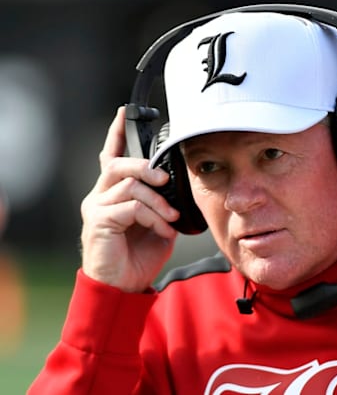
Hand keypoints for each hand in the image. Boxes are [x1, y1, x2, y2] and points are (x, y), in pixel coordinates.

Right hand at [79, 107, 178, 292]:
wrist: (123, 286)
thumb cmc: (139, 255)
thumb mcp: (158, 223)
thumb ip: (162, 202)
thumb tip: (177, 187)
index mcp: (113, 193)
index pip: (111, 156)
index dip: (116, 133)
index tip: (124, 112)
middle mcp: (99, 196)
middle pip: (119, 164)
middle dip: (146, 167)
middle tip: (166, 180)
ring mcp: (96, 208)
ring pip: (129, 184)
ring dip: (158, 200)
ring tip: (171, 217)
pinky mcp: (98, 222)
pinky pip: (130, 207)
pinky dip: (153, 216)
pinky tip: (163, 230)